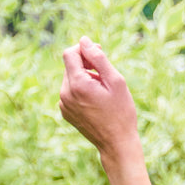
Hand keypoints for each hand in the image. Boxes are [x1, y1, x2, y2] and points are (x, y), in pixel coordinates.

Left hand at [59, 37, 139, 163]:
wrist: (117, 144)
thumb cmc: (121, 112)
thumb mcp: (115, 81)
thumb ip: (98, 58)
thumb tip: (84, 41)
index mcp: (77, 84)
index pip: (70, 53)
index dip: (84, 49)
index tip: (98, 54)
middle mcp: (65, 94)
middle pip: (70, 66)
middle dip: (85, 64)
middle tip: (105, 74)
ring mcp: (63, 104)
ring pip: (70, 79)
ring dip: (84, 77)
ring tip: (102, 90)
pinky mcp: (65, 112)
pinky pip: (70, 92)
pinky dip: (81, 90)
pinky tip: (96, 101)